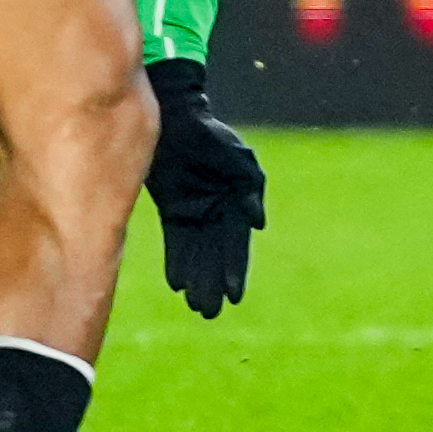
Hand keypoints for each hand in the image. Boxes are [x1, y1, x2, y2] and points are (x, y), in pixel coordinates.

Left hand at [139, 55, 262, 314]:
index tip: (233, 296)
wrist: (175, 119)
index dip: (235, 270)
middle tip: (210, 311)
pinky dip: (178, 261)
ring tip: (196, 305)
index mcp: (236, 202)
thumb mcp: (236, 158)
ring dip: (197, 278)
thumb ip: (251, 188)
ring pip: (197, 253)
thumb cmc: (210, 136)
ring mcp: (195, 211)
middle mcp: (218, 211)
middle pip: (217, 255)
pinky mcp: (174, 208)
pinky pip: (177, 241)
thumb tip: (258, 223)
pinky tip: (177, 284)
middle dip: (214, 283)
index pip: (237, 244)